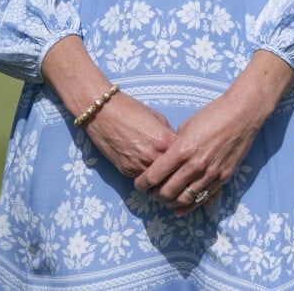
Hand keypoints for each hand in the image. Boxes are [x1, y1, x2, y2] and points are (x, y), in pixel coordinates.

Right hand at [41, 35, 177, 178]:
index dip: (189, 158)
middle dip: (179, 175)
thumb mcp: (157, 117)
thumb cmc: (130, 109)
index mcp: (164, 141)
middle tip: (183, 175)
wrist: (102, 112)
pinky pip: (143, 179)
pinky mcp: (127, 171)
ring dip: (164, 182)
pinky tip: (152, 174)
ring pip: (159, 184)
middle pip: (174, 176)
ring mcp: (139, 167)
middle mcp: (153, 157)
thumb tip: (177, 147)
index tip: (192, 159)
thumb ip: (169, 134)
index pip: (186, 158)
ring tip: (169, 178)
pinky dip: (149, 179)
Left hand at [134, 51, 293, 214]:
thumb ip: (176, 143)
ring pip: (184, 199)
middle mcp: (195, 165)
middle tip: (149, 193)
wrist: (242, 114)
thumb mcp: (187, 125)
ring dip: (171, 202)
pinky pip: (203, 198)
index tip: (138, 184)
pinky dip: (189, 206)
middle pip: (167, 191)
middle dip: (154, 195)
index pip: (155, 174)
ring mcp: (210, 174)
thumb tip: (167, 155)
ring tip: (164, 199)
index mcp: (182, 149)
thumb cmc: (213, 114)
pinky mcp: (223, 178)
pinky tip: (180, 209)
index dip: (143, 183)